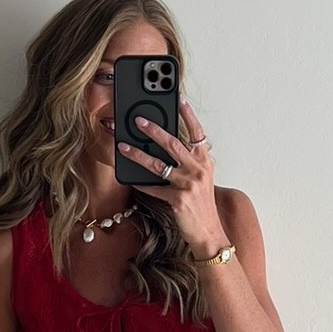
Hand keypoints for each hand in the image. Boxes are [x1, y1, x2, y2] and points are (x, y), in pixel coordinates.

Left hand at [117, 94, 222, 257]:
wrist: (208, 232)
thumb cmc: (201, 204)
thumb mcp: (200, 178)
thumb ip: (188, 160)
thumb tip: (165, 144)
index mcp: (205, 161)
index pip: (197, 132)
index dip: (188, 115)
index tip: (178, 99)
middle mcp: (198, 170)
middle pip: (173, 143)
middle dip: (153, 130)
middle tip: (138, 120)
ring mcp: (188, 185)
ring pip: (158, 164)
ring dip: (138, 154)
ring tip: (123, 146)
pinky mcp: (178, 200)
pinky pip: (154, 188)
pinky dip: (141, 183)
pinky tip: (130, 178)